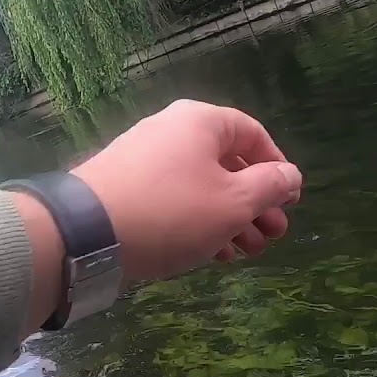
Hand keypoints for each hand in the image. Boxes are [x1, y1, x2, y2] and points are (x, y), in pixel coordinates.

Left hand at [70, 100, 301, 281]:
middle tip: (273, 237)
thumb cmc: (172, 211)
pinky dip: (199, 223)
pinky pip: (175, 201)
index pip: (253, 134)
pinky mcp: (127, 189)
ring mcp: (146, 160)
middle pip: (228, 164)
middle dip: (256, 203)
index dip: (277, 168)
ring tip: (247, 253)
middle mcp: (173, 131)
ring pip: (202, 187)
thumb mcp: (234, 203)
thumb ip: (269, 186)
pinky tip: (214, 254)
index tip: (290, 202)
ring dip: (231, 219)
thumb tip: (290, 174)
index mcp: (201, 122)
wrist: (85, 233)